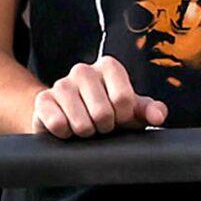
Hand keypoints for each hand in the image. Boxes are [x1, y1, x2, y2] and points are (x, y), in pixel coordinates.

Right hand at [34, 55, 167, 137]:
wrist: (69, 119)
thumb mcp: (131, 111)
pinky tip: (67, 128)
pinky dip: (65, 134)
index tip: (119, 118)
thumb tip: (158, 117)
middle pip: (102, 112)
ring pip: (81, 122)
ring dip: (86, 132)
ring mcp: (61, 83)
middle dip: (104, 127)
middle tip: (100, 125)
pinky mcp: (42, 100)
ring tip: (85, 127)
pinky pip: (58, 125)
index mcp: (109, 66)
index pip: (124, 99)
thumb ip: (150, 110)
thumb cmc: (107, 112)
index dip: (124, 117)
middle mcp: (84, 70)